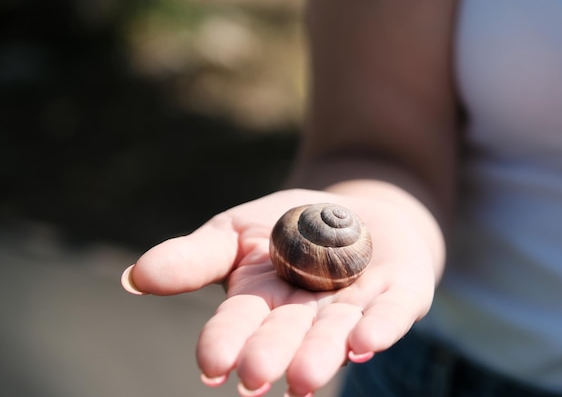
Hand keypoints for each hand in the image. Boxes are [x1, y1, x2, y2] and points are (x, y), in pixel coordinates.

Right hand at [121, 188, 436, 396]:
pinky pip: (392, 312)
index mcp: (262, 300)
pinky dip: (380, 327)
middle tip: (255, 378)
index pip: (239, 323)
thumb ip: (195, 257)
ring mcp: (354, 306)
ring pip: (336, 333)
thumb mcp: (237, 230)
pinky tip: (366, 342)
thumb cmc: (288, 226)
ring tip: (306, 378)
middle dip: (272, 354)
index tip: (211, 364)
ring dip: (321, 353)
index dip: (225, 341)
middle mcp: (306, 314)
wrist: (355, 210)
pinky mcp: (400, 294)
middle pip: (286, 334)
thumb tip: (135, 277)